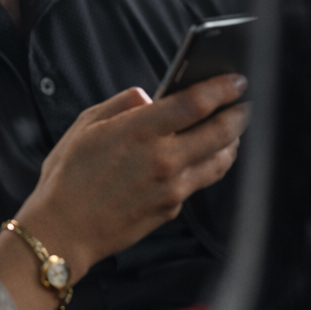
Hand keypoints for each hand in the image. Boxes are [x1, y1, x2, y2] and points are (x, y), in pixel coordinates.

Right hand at [0, 74, 248, 309]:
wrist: (63, 230)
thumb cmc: (67, 176)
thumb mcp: (84, 126)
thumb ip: (119, 104)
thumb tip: (146, 95)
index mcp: (139, 131)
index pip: (195, 103)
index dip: (222, 89)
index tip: (237, 79)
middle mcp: (163, 158)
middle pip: (220, 132)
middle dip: (239, 113)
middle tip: (246, 102)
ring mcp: (172, 187)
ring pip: (219, 161)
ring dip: (232, 142)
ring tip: (233, 130)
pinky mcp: (172, 209)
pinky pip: (198, 182)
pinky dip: (208, 166)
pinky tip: (206, 157)